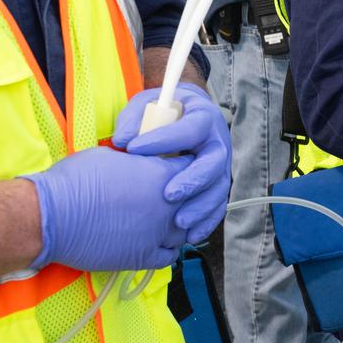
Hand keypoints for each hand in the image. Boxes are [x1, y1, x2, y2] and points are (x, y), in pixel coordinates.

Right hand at [21, 147, 192, 271]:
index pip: (192, 165)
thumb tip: (140, 163)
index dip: (185, 165)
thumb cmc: (75, 180)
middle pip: (195, 201)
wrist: (50, 216)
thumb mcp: (111, 156)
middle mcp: (167, 205)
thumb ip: (137, 162)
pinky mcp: (142, 257)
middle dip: (187, 196)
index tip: (176, 166)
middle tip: (173, 194)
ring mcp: (157, 234)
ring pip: (185, 230)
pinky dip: (167, 249)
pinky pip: (169, 256)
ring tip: (165, 220)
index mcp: (161, 174)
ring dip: (178, 224)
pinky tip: (157, 242)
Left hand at [112, 82, 230, 240]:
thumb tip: (123, 139)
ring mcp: (220, 166)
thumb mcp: (147, 106)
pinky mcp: (217, 185)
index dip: (164, 139)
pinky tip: (190, 236)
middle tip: (169, 195)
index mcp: (202, 117)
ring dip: (201, 207)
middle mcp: (217, 142)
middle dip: (193, 180)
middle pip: (213, 162)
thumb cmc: (162, 113)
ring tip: (179, 222)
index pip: (190, 128)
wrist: (184, 118)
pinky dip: (206, 223)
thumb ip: (134, 118)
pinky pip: (218, 206)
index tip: (133, 148)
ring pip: (219, 189)